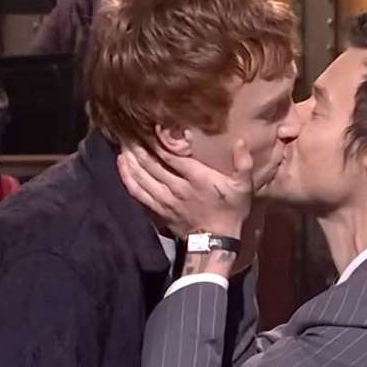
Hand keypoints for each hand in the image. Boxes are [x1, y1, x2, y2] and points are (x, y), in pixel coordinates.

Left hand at [117, 139, 254, 238]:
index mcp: (197, 178)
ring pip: (142, 175)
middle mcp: (177, 186)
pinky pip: (137, 191)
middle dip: (139, 144)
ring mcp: (165, 199)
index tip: (151, 124)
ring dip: (131, 157)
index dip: (159, 139)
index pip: (171, 155)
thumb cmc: (231, 210)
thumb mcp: (244, 187)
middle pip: (152, 162)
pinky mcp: (158, 209)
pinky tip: (122, 163)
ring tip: (123, 141)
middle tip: (129, 129)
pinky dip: (127, 176)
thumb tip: (241, 141)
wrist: (216, 242)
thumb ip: (243, 163)